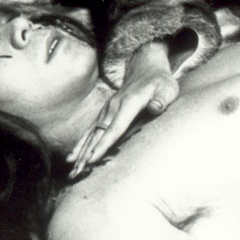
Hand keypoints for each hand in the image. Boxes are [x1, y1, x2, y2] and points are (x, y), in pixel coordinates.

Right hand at [68, 41, 178, 177]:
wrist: (146, 67)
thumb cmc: (160, 81)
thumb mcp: (167, 88)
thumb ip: (162, 99)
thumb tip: (155, 108)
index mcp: (129, 103)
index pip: (115, 128)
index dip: (104, 144)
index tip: (92, 159)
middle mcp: (114, 107)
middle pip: (98, 134)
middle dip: (87, 154)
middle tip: (77, 173)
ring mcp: (108, 109)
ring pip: (92, 133)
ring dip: (81, 152)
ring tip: (73, 170)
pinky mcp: (106, 112)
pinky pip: (91, 130)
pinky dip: (81, 144)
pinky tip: (73, 157)